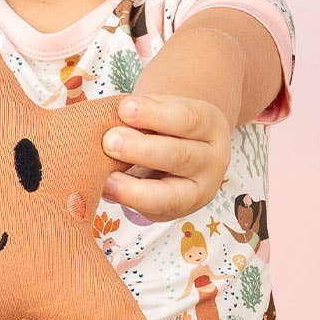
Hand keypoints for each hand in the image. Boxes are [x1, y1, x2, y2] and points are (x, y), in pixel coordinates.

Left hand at [101, 94, 231, 222]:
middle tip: (109, 141)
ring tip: (107, 179)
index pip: (188, 119)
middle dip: (143, 150)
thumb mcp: (159, 110)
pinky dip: (129, 201)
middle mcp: (213, 159)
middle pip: (182, 156)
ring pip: (172, 195)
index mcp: (210, 124)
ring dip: (134, 187)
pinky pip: (155, 210)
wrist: (175, 150)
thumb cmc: (163, 125)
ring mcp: (201, 191)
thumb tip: (110, 128)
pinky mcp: (181, 211)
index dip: (155, 114)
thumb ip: (140, 116)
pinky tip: (107, 190)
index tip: (124, 108)